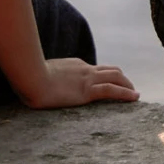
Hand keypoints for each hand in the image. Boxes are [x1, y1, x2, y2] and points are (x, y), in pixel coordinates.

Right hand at [19, 58, 138, 108]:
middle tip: (128, 87)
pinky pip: (112, 90)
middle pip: (110, 70)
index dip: (104, 76)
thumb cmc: (28, 77)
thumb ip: (46, 77)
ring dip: (128, 85)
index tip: (108, 84)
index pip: (94, 69)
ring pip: (116, 77)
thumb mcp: (40, 74)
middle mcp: (84, 69)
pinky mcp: (86, 90)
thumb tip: (37, 83)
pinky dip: (126, 93)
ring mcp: (87, 78)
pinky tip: (134, 97)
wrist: (29, 76)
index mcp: (73, 65)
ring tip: (134, 94)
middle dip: (122, 78)